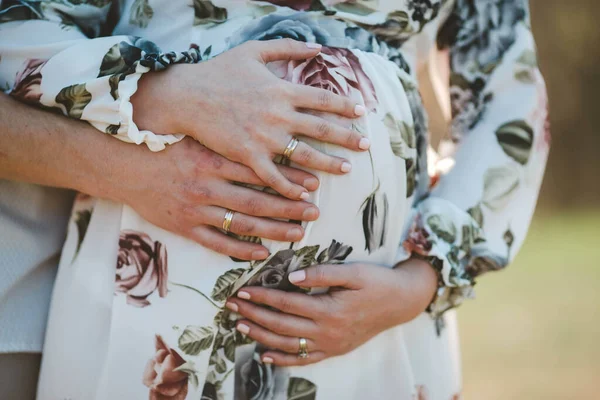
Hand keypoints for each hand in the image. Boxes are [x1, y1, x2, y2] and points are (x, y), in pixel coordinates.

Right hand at [106, 137, 322, 260]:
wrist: (122, 165)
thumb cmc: (163, 145)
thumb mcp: (197, 134)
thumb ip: (228, 134)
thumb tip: (263, 131)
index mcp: (212, 160)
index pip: (260, 172)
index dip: (289, 180)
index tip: (313, 184)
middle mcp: (207, 186)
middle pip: (258, 199)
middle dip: (290, 207)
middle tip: (316, 212)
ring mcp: (196, 210)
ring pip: (243, 223)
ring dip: (274, 230)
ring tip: (299, 233)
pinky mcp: (184, 227)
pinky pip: (217, 243)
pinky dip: (240, 250)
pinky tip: (262, 254)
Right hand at [132, 39, 369, 200]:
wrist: (185, 97)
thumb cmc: (218, 72)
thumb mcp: (252, 51)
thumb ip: (287, 47)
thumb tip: (317, 47)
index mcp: (281, 89)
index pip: (322, 97)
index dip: (343, 105)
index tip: (360, 112)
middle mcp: (278, 115)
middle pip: (321, 128)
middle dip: (347, 137)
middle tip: (366, 145)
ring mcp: (264, 138)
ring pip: (304, 155)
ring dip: (328, 163)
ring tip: (347, 169)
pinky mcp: (247, 156)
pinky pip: (275, 175)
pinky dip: (292, 185)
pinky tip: (306, 193)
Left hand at [225, 258, 436, 364]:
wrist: (402, 302)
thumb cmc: (378, 282)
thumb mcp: (354, 271)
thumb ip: (322, 274)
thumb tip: (291, 277)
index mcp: (330, 310)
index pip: (286, 304)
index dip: (262, 297)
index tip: (242, 289)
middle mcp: (327, 332)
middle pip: (281, 325)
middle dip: (254, 315)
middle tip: (231, 305)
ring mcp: (330, 345)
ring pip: (288, 345)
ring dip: (261, 336)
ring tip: (240, 325)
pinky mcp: (335, 350)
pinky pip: (305, 360)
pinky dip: (283, 360)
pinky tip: (265, 356)